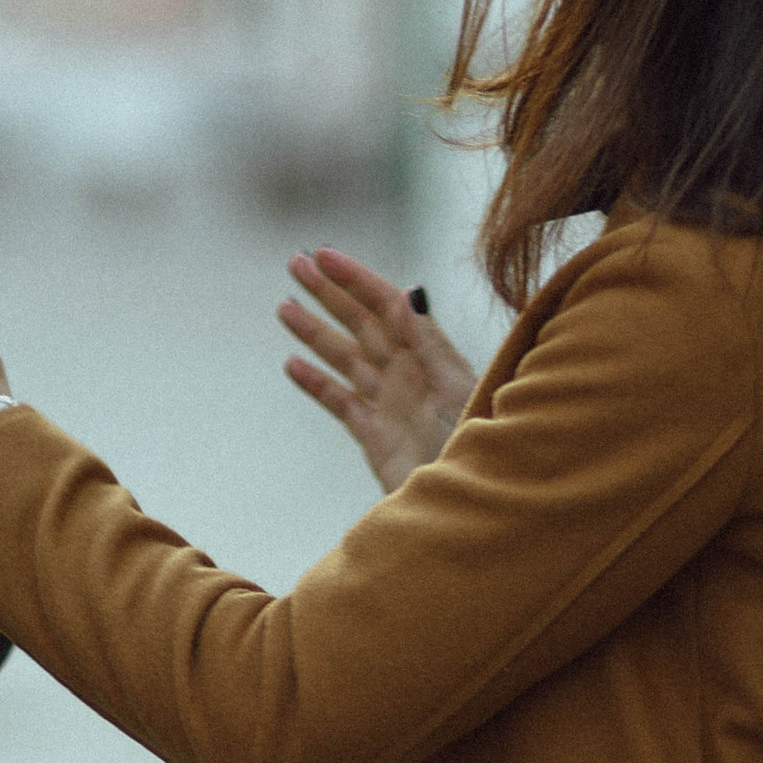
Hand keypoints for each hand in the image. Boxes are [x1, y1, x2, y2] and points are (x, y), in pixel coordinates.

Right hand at [278, 249, 477, 494]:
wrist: (467, 505)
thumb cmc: (476, 446)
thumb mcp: (457, 389)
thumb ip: (430, 343)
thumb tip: (408, 292)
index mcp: (430, 356)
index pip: (386, 306)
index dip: (356, 280)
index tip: (325, 256)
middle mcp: (408, 374)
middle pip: (361, 324)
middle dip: (329, 294)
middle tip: (296, 264)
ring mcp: (390, 405)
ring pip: (346, 359)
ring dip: (316, 333)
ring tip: (285, 307)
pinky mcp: (375, 438)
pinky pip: (341, 404)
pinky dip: (317, 384)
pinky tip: (294, 365)